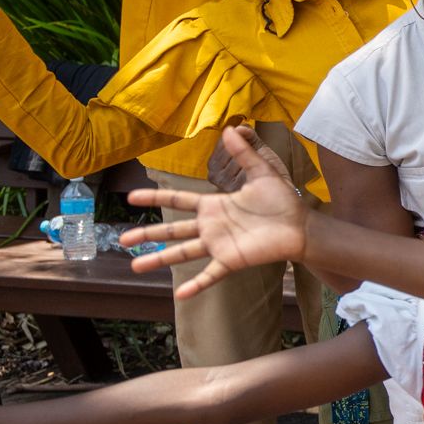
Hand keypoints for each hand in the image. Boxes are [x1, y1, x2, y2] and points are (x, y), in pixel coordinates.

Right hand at [127, 127, 312, 295]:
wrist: (301, 226)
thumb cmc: (282, 201)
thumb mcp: (262, 173)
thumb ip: (244, 154)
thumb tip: (230, 128)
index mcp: (214, 206)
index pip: (178, 201)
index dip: (156, 199)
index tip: (131, 196)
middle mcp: (211, 226)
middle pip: (172, 230)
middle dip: (147, 235)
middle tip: (123, 239)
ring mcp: (219, 245)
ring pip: (183, 253)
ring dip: (159, 260)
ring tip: (135, 266)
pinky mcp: (232, 260)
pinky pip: (211, 274)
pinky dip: (196, 285)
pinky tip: (179, 295)